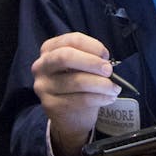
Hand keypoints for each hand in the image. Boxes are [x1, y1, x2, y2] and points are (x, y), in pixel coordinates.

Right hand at [31, 32, 119, 155]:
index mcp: (49, 49)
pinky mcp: (51, 105)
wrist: (69, 115)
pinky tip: (109, 98)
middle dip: (92, 62)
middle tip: (109, 70)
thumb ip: (89, 59)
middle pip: (66, 57)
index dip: (92, 45)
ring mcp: (44, 87)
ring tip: (114, 87)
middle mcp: (41, 66)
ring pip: (76, 81)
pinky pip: (80, 100)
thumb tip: (106, 62)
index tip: (106, 55)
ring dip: (101, 84)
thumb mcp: (80, 66)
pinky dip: (100, 98)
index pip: (71, 40)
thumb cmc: (77, 83)